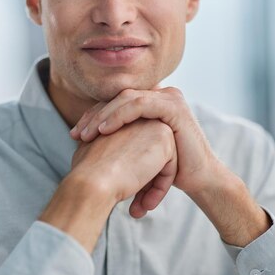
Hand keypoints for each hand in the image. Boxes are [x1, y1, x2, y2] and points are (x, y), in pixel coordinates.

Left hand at [70, 88, 270, 245]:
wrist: (199, 179)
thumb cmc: (169, 170)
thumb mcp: (141, 152)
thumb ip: (121, 141)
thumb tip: (85, 144)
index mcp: (152, 102)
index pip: (116, 102)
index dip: (93, 116)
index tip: (75, 135)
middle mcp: (160, 94)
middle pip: (117, 98)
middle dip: (93, 116)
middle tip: (75, 134)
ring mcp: (169, 98)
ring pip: (126, 99)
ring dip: (102, 116)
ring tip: (86, 134)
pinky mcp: (173, 107)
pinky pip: (140, 105)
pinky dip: (119, 116)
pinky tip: (104, 130)